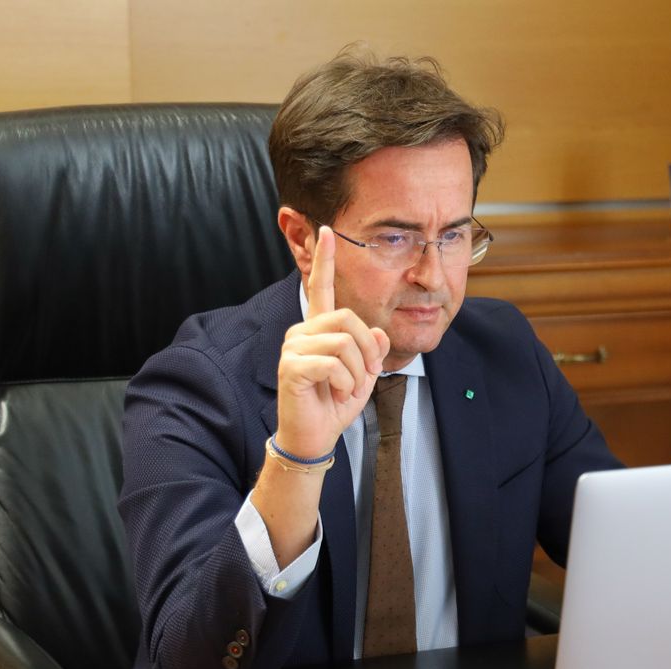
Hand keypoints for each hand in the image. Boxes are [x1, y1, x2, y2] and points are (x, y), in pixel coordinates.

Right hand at [274, 226, 390, 457]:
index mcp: (319, 329)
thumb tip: (379, 333)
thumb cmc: (335, 403)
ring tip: (346, 389)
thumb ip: (373, 350)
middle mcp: (302, 331)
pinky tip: (336, 394)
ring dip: (357, 372)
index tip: (328, 230)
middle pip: (348, 318)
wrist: (315, 435)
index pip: (322, 288)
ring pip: (344, 342)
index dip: (326, 260)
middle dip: (367, 349)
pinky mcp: (291, 366)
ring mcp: (293, 347)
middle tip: (366, 374)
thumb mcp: (364, 374)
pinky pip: (333, 364)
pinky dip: (345, 383)